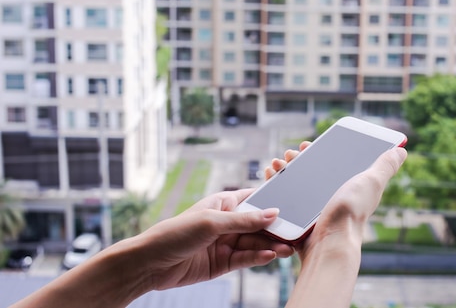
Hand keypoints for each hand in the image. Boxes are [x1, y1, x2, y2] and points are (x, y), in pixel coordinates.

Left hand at [137, 189, 294, 290]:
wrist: (151, 263)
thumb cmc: (176, 233)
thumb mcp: (212, 221)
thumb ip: (244, 220)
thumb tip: (273, 213)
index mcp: (224, 203)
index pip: (254, 200)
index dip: (273, 203)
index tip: (293, 206)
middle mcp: (227, 222)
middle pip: (258, 224)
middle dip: (276, 228)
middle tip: (295, 233)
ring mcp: (226, 243)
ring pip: (255, 242)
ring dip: (271, 245)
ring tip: (287, 248)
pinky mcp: (223, 262)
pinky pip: (246, 258)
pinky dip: (259, 257)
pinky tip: (270, 256)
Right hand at [268, 141, 406, 307]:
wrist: (329, 241)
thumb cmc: (352, 212)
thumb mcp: (371, 182)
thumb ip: (384, 166)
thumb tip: (401, 150)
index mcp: (348, 187)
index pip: (331, 163)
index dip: (319, 151)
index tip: (308, 145)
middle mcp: (331, 197)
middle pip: (310, 172)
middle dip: (297, 159)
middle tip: (289, 155)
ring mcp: (312, 209)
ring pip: (294, 182)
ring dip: (284, 169)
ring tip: (277, 164)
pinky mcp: (297, 218)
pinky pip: (283, 197)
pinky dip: (274, 184)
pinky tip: (269, 175)